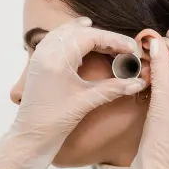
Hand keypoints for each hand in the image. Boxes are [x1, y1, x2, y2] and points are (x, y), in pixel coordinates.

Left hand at [0, 18, 145, 168]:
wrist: (30, 137)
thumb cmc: (55, 121)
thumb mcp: (86, 101)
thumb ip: (114, 88)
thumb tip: (139, 82)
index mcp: (57, 58)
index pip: (91, 36)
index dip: (115, 40)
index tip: (133, 47)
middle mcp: (46, 51)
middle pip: (80, 32)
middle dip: (105, 37)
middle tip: (126, 47)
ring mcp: (40, 55)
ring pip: (67, 32)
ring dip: (89, 34)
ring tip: (109, 40)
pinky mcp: (38, 63)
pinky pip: (57, 39)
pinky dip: (73, 37)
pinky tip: (84, 43)